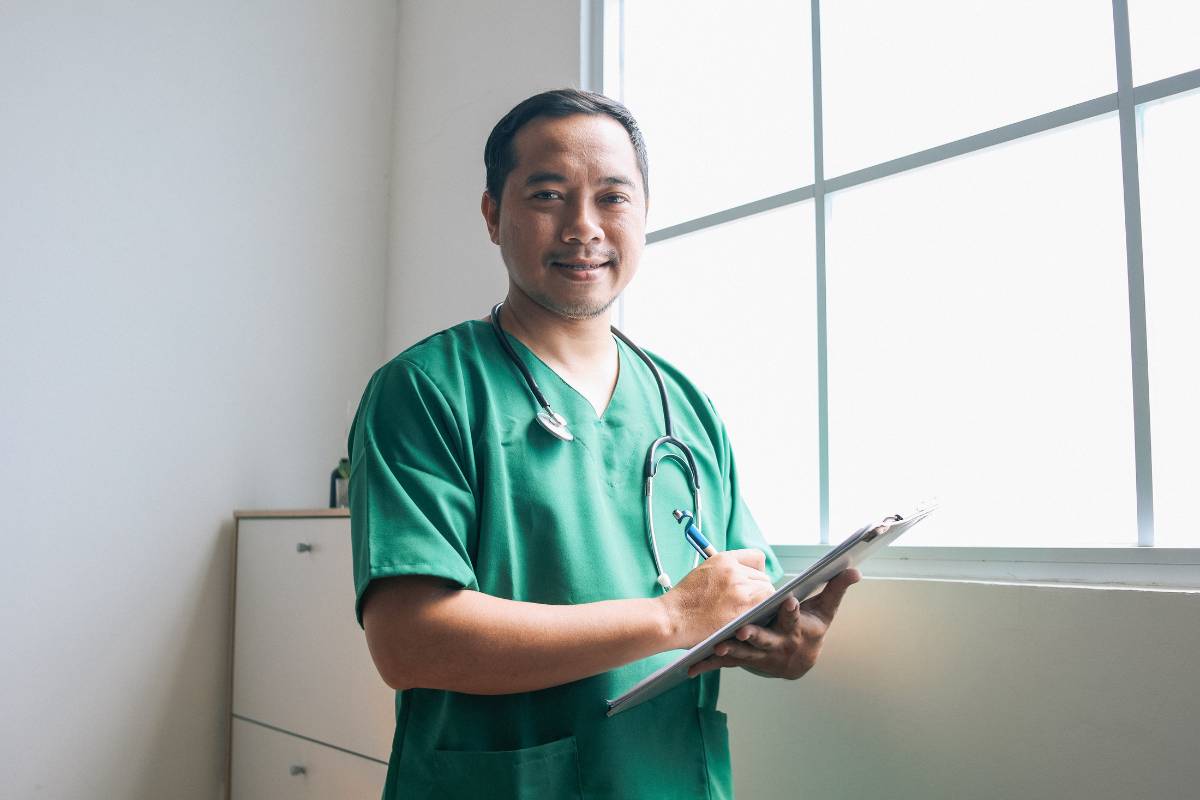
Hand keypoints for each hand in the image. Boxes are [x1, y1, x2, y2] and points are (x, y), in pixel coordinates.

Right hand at [661, 549, 775, 648]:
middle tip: (746, 605)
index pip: (756, 558)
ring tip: (746, 614)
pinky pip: (766, 605)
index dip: (756, 572)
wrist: (671, 618)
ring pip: (767, 592)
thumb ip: (725, 573)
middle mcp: (734, 570)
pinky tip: (750, 620)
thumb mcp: (703, 573)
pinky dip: (761, 613)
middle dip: (758, 591)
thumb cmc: (684, 602)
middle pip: (763, 578)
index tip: (752, 582)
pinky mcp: (743, 606)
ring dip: (760, 603)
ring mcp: (740, 587)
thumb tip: (746, 579)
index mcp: (724, 559)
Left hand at [686, 568, 860, 678]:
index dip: (792, 611)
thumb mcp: (825, 610)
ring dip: (730, 651)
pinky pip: (725, 663)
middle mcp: (778, 644)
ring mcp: (760, 655)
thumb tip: (855, 569)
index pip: (795, 618)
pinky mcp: (744, 660)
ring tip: (716, 647)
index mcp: (797, 629)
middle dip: (755, 635)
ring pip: (743, 653)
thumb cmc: (811, 628)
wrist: (799, 662)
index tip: (789, 600)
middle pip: (765, 640)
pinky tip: (693, 666)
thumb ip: (836, 588)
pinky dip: (708, 664)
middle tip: (743, 630)